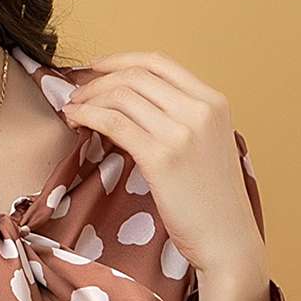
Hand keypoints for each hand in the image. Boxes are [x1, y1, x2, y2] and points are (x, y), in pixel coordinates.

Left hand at [61, 51, 267, 277]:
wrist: (228, 240)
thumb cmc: (211, 201)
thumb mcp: (206, 145)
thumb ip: (180, 119)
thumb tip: (131, 102)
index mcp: (214, 102)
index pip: (158, 63)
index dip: (120, 60)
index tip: (95, 68)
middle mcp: (200, 110)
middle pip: (135, 76)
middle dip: (96, 80)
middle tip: (75, 95)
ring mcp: (182, 133)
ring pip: (121, 95)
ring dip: (88, 98)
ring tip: (72, 111)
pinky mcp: (162, 158)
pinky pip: (114, 122)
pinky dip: (88, 116)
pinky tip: (75, 122)